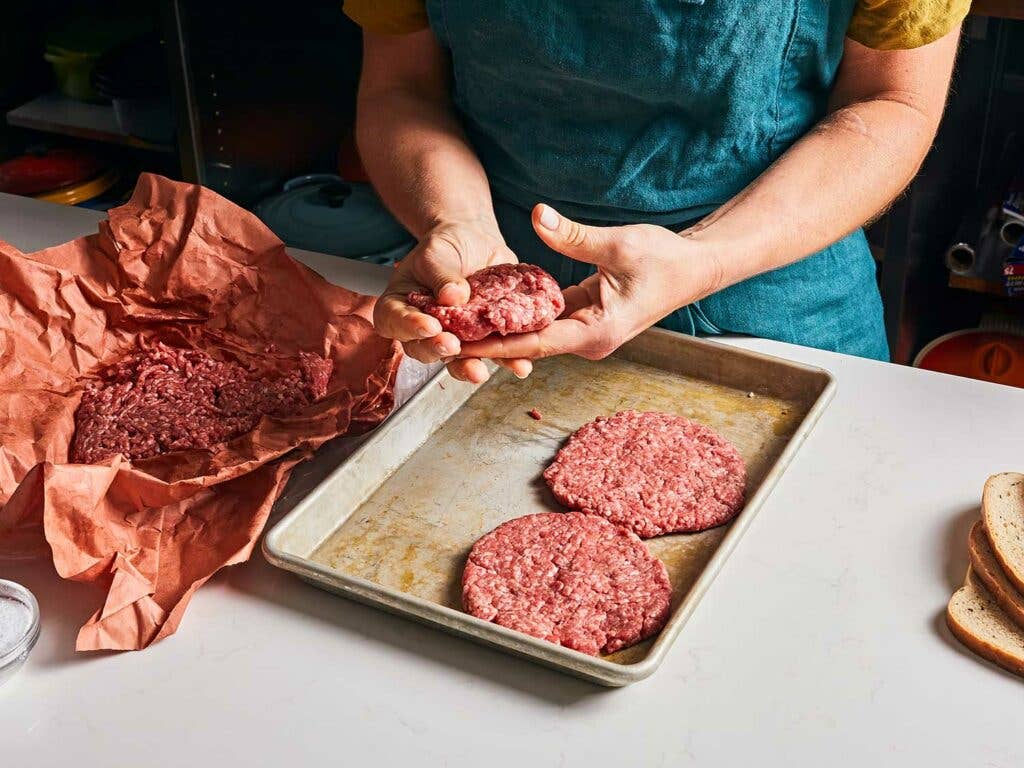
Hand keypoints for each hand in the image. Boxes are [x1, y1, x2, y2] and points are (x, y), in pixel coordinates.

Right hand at [373, 219, 533, 381]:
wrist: (476, 244)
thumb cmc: (446, 248)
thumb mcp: (437, 253)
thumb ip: (442, 275)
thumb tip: (453, 296)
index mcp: (401, 306)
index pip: (394, 321)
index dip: (409, 327)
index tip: (429, 326)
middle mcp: (424, 329)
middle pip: (422, 348)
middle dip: (437, 350)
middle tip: (452, 345)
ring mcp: (454, 337)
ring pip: (455, 361)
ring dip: (467, 368)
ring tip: (479, 371)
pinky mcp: (482, 340)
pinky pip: (493, 355)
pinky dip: (506, 362)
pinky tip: (519, 365)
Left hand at [460, 204, 723, 366]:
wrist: (695, 268)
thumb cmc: (666, 259)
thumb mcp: (620, 244)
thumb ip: (575, 236)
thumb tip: (538, 216)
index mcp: (595, 333)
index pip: (534, 342)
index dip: (494, 341)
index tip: (459, 339)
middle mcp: (587, 341)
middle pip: (526, 343)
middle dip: (486, 337)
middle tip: (442, 329)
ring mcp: (584, 333)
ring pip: (532, 333)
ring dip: (498, 326)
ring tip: (453, 319)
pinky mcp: (583, 320)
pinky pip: (543, 320)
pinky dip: (516, 313)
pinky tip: (486, 303)